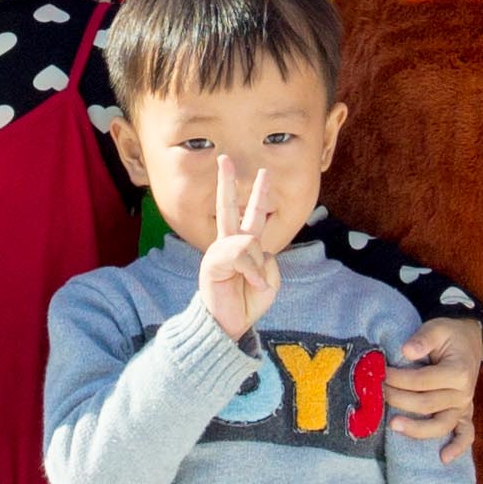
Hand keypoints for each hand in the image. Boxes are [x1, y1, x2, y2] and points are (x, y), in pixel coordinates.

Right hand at [196, 155, 287, 339]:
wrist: (229, 325)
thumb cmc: (247, 303)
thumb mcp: (270, 281)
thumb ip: (267, 260)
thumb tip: (252, 247)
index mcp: (244, 246)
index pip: (253, 215)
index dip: (260, 194)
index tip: (264, 173)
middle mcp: (229, 244)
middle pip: (228, 207)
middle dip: (225, 182)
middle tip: (224, 158)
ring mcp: (219, 252)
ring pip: (248, 240)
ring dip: (257, 265)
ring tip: (255, 284)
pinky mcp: (212, 263)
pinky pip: (241, 256)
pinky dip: (252, 272)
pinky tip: (253, 285)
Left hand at [387, 316, 482, 464]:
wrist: (469, 342)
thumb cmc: (449, 336)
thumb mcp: (437, 328)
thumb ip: (423, 338)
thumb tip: (406, 351)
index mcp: (458, 372)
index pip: (421, 381)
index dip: (398, 379)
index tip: (380, 374)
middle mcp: (464, 393)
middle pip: (426, 404)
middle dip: (398, 400)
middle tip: (378, 393)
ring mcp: (464, 407)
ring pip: (441, 425)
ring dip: (416, 428)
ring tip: (393, 425)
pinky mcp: (464, 414)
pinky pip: (465, 435)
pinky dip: (457, 447)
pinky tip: (443, 458)